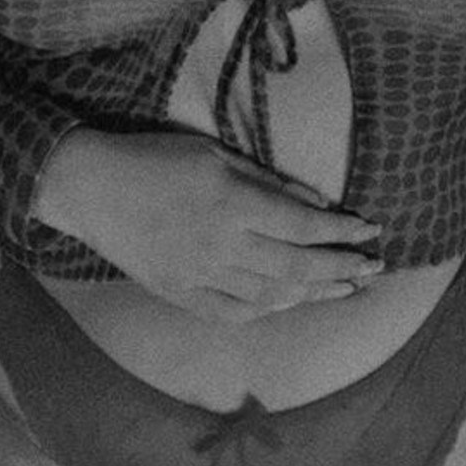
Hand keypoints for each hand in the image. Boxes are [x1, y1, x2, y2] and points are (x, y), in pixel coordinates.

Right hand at [34, 128, 382, 320]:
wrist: (90, 189)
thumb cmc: (154, 158)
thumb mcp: (214, 153)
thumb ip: (266, 180)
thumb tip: (316, 203)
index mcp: (231, 204)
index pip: (302, 225)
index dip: (341, 232)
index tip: (371, 231)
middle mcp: (221, 246)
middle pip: (296, 268)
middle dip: (341, 269)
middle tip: (375, 269)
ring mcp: (199, 276)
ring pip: (270, 296)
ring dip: (313, 294)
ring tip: (344, 288)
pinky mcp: (179, 294)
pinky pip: (233, 312)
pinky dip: (267, 310)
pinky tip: (289, 303)